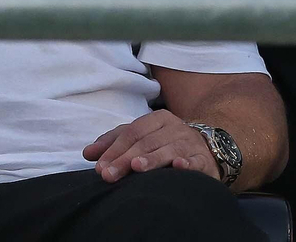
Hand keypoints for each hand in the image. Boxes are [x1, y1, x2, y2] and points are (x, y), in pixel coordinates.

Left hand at [83, 110, 219, 183]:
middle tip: (109, 175)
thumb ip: (115, 143)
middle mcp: (174, 127)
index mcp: (157, 119)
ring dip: (152, 159)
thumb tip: (87, 153)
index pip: (132, 132)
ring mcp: (189, 143)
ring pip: (168, 150)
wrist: (208, 151)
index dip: (114, 149)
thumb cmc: (166, 145)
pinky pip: (195, 161)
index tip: (99, 167)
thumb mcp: (141, 139)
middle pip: (146, 142)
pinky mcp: (203, 159)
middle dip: (125, 159)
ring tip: (136, 167)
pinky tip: (178, 167)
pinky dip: (187, 163)